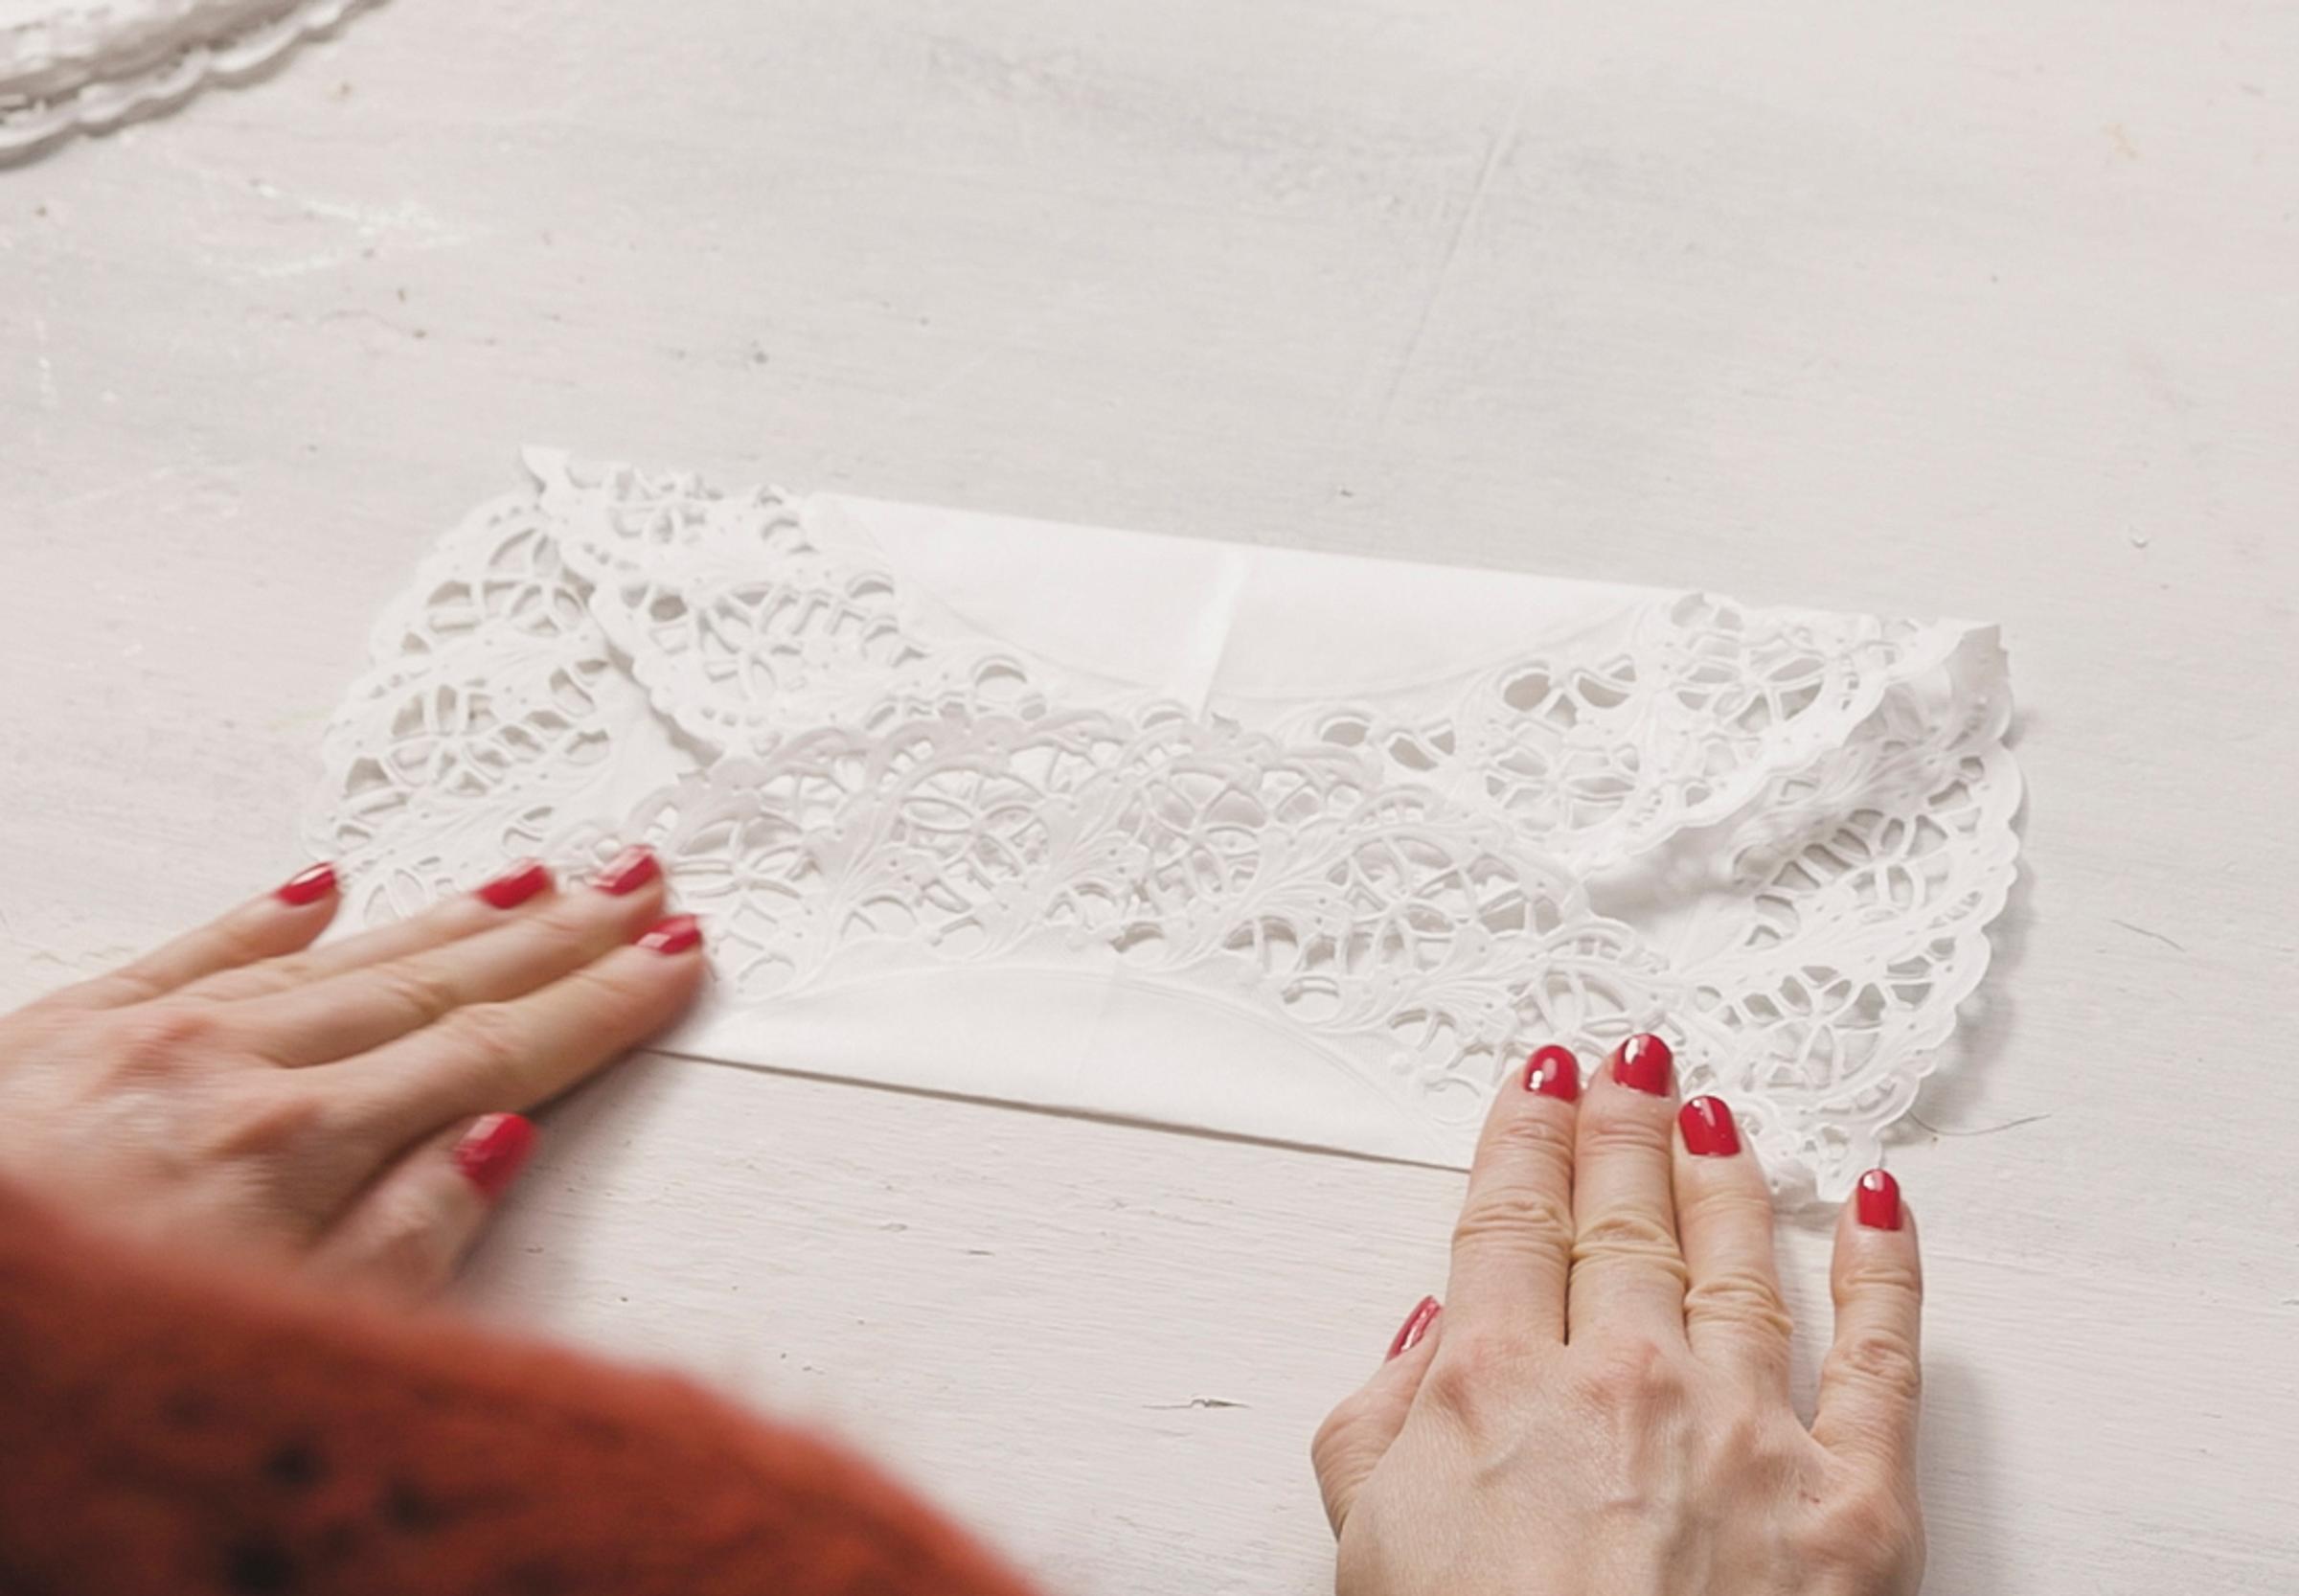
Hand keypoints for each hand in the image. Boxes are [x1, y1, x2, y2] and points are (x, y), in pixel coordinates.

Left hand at [0, 850, 703, 1295]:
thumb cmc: (90, 1352)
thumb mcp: (287, 1342)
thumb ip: (407, 1240)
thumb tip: (500, 1140)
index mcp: (296, 1149)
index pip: (494, 1055)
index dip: (596, 1007)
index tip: (669, 964)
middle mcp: (228, 1068)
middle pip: (435, 985)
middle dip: (554, 935)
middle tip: (638, 887)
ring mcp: (141, 1036)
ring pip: (338, 956)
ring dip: (451, 914)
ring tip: (538, 875)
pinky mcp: (54, 1028)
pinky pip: (191, 948)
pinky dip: (268, 917)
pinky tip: (321, 889)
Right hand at [1312, 1036, 1923, 1595]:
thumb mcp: (1366, 1550)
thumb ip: (1376, 1422)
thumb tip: (1425, 1330)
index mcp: (1495, 1386)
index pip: (1510, 1220)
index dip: (1524, 1136)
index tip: (1539, 1081)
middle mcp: (1624, 1383)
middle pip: (1621, 1221)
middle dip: (1622, 1128)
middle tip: (1631, 1064)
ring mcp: (1747, 1433)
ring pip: (1736, 1259)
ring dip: (1722, 1172)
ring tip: (1715, 1113)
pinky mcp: (1855, 1504)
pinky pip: (1882, 1355)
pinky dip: (1882, 1265)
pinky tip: (1873, 1200)